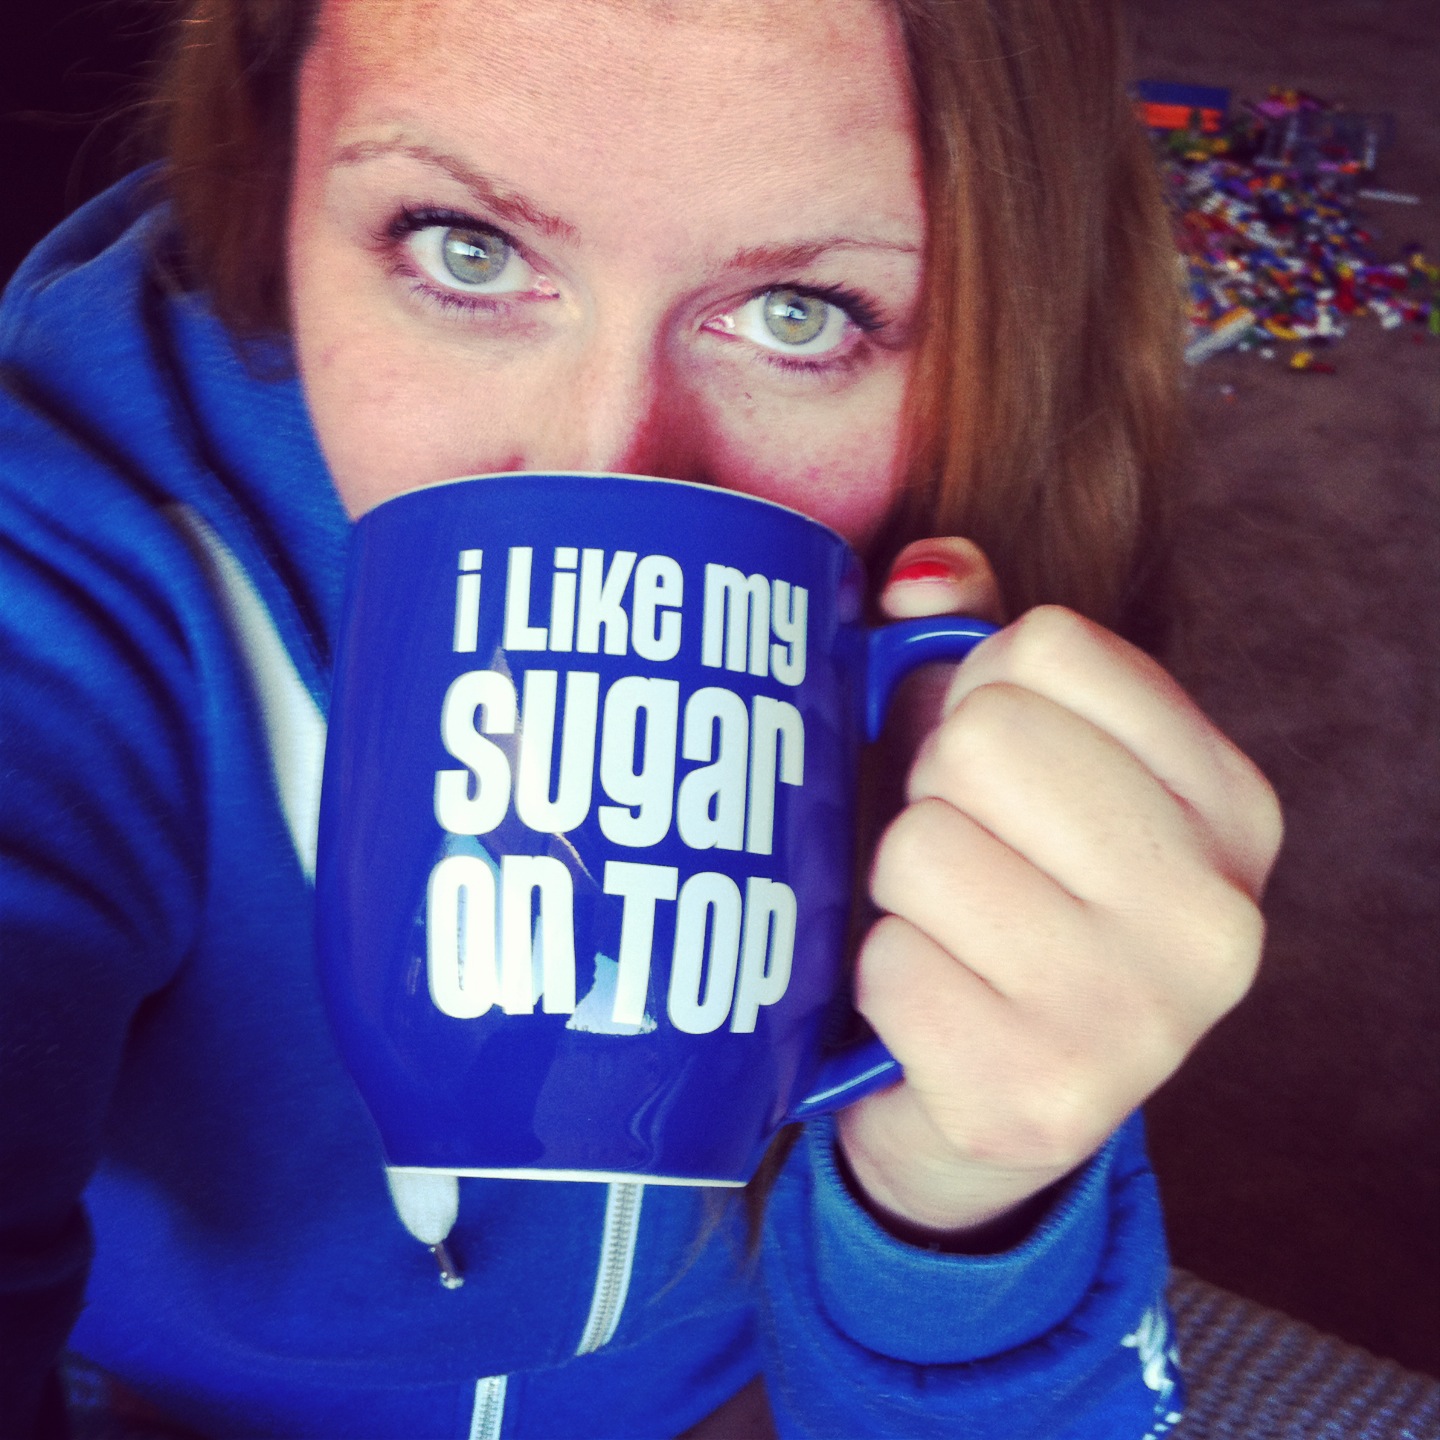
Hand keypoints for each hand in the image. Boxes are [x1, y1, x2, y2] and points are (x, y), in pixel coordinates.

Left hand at [837, 539, 1282, 1239]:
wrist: (979, 1102)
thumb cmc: (994, 899)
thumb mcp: (1009, 768)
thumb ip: (972, 651)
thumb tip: (923, 572)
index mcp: (1231, 807)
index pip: (1046, 649)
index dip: (975, 696)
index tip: (992, 774)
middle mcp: (1218, 916)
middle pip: (980, 740)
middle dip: (933, 793)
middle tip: (960, 859)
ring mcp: (1141, 1020)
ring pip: (921, 849)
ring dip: (898, 890)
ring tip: (945, 934)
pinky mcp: (1040, 1102)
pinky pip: (887, 964)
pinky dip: (880, 976)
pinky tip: (930, 1007)